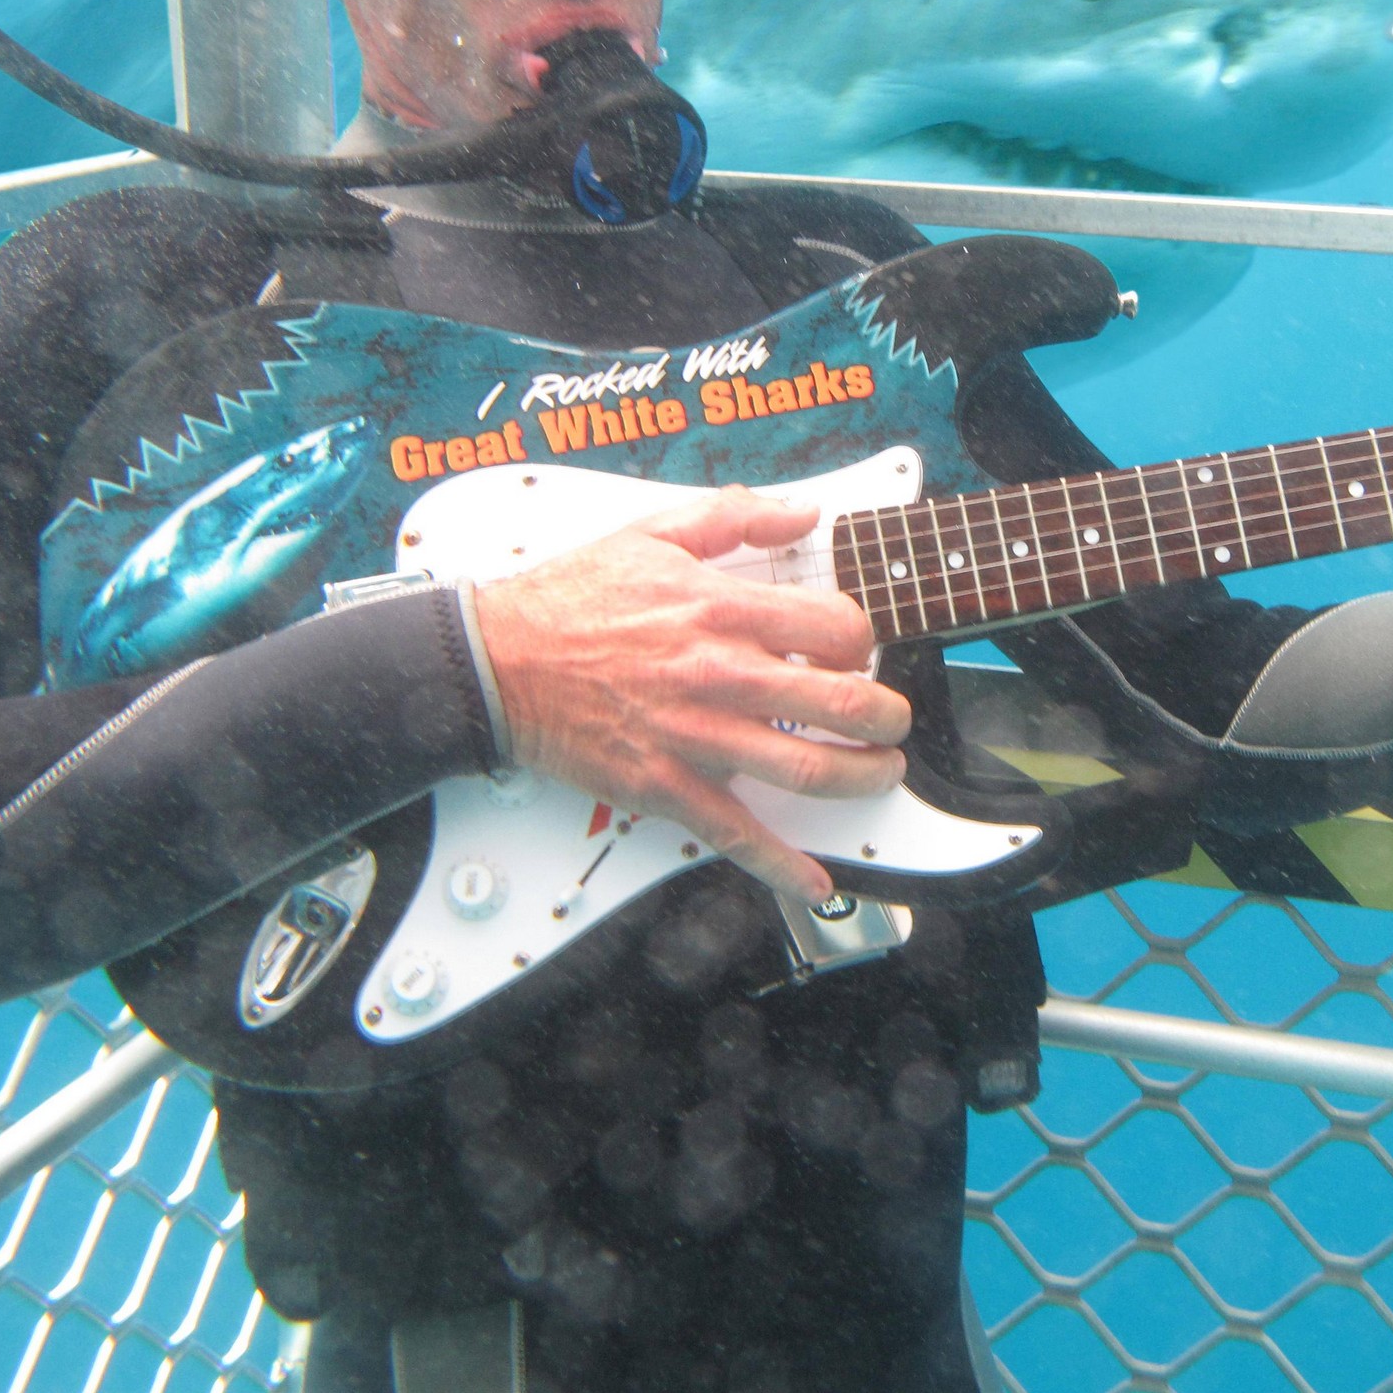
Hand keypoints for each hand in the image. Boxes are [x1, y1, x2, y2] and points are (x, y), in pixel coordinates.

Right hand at [470, 487, 910, 900]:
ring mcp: (694, 736)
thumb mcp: (653, 533)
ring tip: (880, 773)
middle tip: (894, 719)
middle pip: (839, 702)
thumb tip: (801, 513)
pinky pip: (734, 833)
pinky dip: (780, 864)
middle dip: (886, 715)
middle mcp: (717, 674)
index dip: (862, 639)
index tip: (858, 649)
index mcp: (721, 608)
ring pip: (805, 769)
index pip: (834, 627)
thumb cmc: (571, 598)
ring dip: (861, 778)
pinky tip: (813, 879)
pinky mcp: (663, 786)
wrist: (498, 662)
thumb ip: (735, 517)